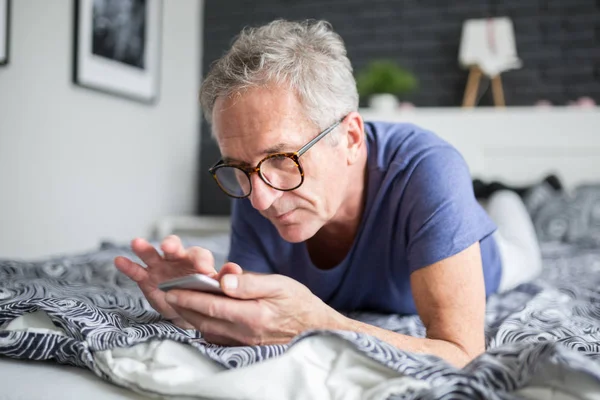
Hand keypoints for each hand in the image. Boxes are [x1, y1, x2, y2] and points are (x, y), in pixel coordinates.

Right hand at [114, 235, 241, 328]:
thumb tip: (235, 270)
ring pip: (152, 254)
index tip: (203, 269)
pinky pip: (137, 271)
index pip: (199, 256)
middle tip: (169, 246)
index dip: (200, 261)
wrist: (192, 310)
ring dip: (145, 248)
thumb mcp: (217, 290)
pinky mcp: (147, 278)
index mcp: (198, 262)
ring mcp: (161, 267)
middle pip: (175, 248)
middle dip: (171, 245)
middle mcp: (178, 260)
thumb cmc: (205, 295)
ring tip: (137, 243)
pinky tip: (119, 260)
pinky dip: (128, 266)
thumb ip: (225, 279)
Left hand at [164, 270, 345, 345]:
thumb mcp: (279, 284)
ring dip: (190, 316)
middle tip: (167, 293)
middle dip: (182, 307)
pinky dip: (203, 325)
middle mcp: (245, 333)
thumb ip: (250, 282)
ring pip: (207, 329)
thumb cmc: (299, 303)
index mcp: (253, 315)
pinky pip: (216, 337)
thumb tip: (224, 278)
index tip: (172, 289)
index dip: (189, 296)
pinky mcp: (244, 347)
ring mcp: (243, 343)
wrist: (315, 329)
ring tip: (179, 302)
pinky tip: (199, 315)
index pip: (211, 305)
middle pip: (203, 320)